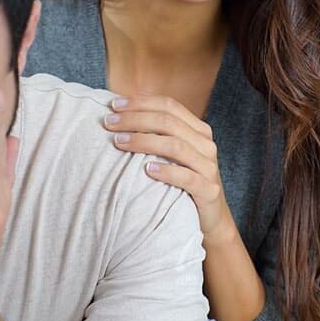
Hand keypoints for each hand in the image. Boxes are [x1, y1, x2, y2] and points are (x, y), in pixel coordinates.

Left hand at [102, 95, 233, 245]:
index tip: (114, 105)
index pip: (169, 105)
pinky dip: (166, 171)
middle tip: (109, 123)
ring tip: (119, 142)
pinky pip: (187, 177)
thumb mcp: (173, 154)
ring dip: (144, 141)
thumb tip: (122, 110)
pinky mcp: (209, 190)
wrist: (210, 218)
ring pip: (175, 146)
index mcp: (197, 130)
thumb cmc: (183, 182)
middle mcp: (205, 144)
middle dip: (135, 119)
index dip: (141, 102)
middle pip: (168, 122)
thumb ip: (157, 134)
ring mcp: (209, 167)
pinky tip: (146, 170)